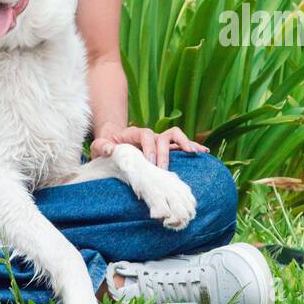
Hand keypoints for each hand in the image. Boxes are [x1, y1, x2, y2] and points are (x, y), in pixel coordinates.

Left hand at [90, 123, 209, 169]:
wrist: (113, 139)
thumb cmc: (107, 144)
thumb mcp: (100, 145)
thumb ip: (102, 146)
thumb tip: (110, 150)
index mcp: (134, 133)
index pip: (145, 134)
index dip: (149, 147)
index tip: (150, 161)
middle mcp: (149, 135)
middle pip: (162, 137)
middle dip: (165, 153)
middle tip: (163, 170)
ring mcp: (158, 140)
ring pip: (175, 136)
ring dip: (185, 143)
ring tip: (194, 153)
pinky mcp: (165, 147)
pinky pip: (181, 143)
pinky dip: (192, 146)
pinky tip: (203, 153)